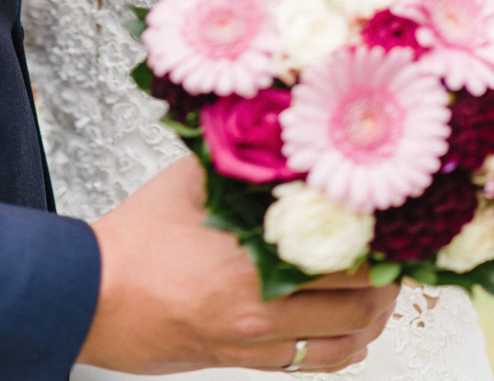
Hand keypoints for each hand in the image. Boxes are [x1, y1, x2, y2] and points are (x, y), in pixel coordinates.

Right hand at [77, 157, 396, 372]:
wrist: (89, 295)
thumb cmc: (134, 238)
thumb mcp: (187, 181)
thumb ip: (238, 163)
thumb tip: (280, 136)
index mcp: (251, 259)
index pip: (345, 256)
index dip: (383, 241)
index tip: (400, 221)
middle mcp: (261, 308)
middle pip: (357, 301)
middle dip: (390, 278)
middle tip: (404, 252)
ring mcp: (254, 341)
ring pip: (344, 339)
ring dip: (375, 316)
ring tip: (386, 288)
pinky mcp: (242, 361)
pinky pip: (312, 364)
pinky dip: (345, 348)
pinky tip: (355, 330)